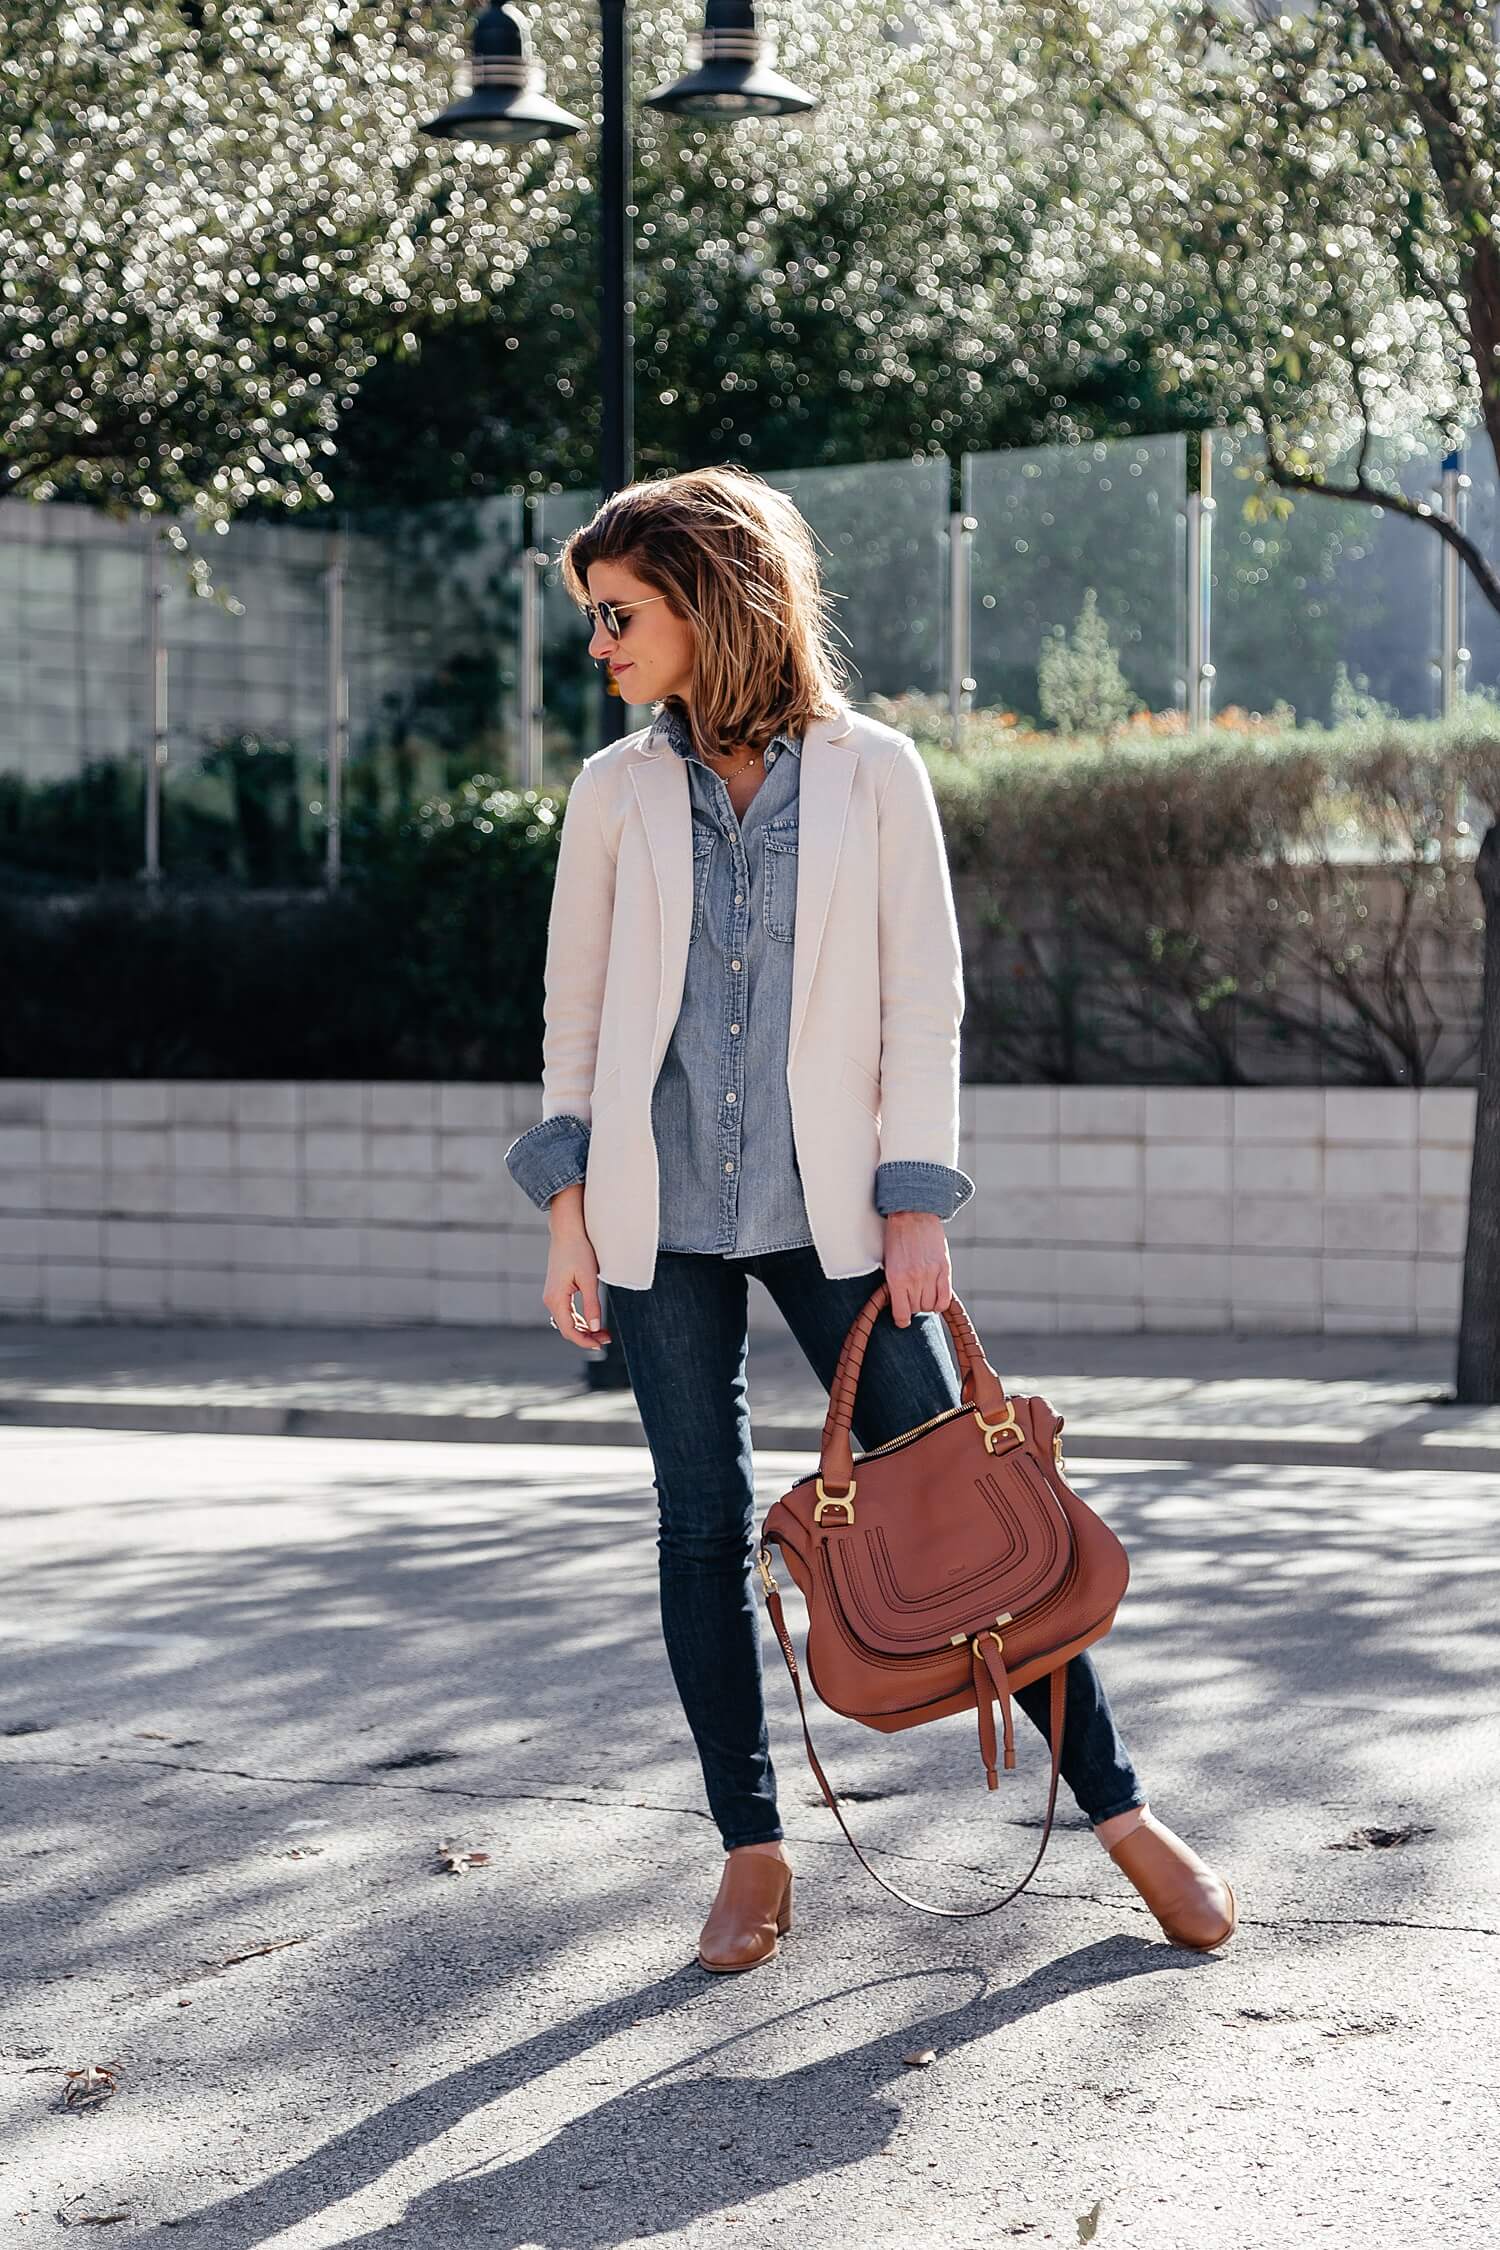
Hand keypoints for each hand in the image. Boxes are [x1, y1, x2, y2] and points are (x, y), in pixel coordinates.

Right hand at [543, 1224, 612, 1349]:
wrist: (567, 1232)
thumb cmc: (578, 1251)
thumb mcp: (588, 1279)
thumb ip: (592, 1305)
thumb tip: (596, 1327)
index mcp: (556, 1299)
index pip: (569, 1330)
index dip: (585, 1341)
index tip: (601, 1345)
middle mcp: (550, 1300)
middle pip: (567, 1329)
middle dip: (587, 1337)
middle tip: (607, 1339)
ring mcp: (552, 1296)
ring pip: (567, 1322)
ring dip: (584, 1329)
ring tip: (603, 1332)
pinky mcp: (557, 1291)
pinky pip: (567, 1313)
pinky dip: (580, 1320)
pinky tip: (593, 1321)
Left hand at [882, 1211, 952, 1326]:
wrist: (913, 1214)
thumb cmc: (898, 1237)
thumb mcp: (889, 1261)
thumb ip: (895, 1282)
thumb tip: (900, 1304)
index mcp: (896, 1277)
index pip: (901, 1313)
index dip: (901, 1320)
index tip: (902, 1321)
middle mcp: (913, 1278)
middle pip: (916, 1309)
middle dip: (913, 1307)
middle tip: (911, 1298)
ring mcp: (930, 1274)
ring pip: (930, 1305)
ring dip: (926, 1304)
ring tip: (923, 1294)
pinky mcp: (944, 1268)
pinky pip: (945, 1298)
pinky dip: (940, 1303)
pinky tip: (936, 1299)